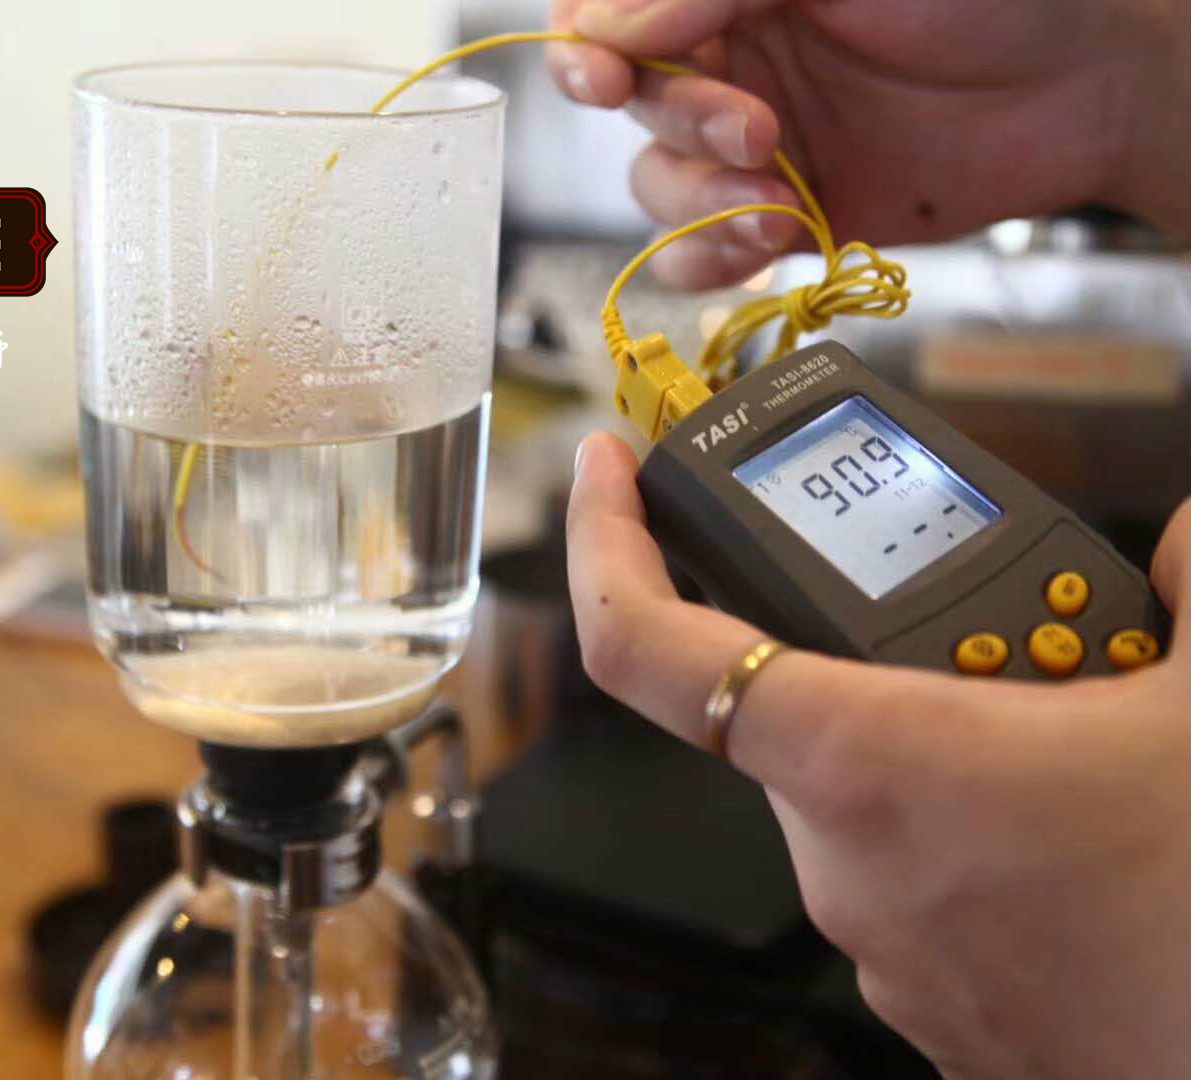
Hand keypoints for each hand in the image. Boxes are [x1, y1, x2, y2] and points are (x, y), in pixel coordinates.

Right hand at [547, 0, 1190, 288]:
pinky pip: (697, 252)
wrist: (1078, 90)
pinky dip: (709, 258)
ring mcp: (748, 145)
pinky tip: (761, 240)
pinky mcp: (778, 215)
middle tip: (757, 133)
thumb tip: (609, 23)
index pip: (609, 16)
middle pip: (630, 105)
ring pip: (654, 184)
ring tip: (777, 200)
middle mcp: (728, 60)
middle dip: (681, 125)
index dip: (589, 47)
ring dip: (698, 203)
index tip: (608, 74)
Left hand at [567, 432, 1190, 1078]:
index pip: (645, 645)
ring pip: (868, 797)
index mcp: (868, 763)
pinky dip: (974, 836)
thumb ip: (1186, 581)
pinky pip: (919, 882)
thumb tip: (1179, 542)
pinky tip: (1072, 825)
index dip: (602, 543)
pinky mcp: (933, 1006)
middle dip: (880, 659)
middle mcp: (843, 863)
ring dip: (943, 750)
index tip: (603, 475)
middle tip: (992, 636)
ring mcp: (882, 948)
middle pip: (797, 708)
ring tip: (1067, 735)